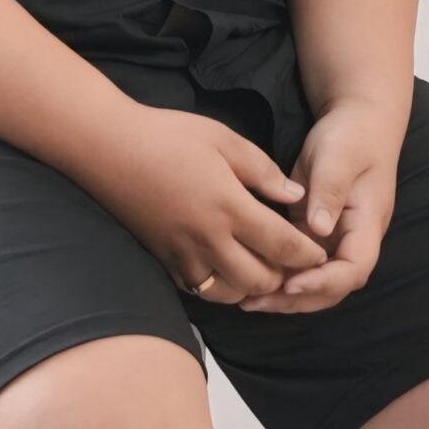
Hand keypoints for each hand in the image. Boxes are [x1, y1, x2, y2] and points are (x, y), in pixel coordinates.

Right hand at [72, 102, 329, 305]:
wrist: (107, 147)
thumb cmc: (167, 135)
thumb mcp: (223, 139)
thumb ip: (263, 170)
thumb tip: (295, 195)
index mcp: (229, 206)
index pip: (282, 245)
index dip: (308, 255)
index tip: (321, 253)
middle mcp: (208, 239)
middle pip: (260, 280)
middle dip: (284, 275)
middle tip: (292, 261)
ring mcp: (183, 254)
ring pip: (231, 293)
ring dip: (252, 285)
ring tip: (261, 266)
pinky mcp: (164, 260)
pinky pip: (201, 290)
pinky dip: (221, 287)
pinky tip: (227, 268)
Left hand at [237, 94, 403, 313]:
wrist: (357, 121)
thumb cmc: (351, 135)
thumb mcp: (339, 156)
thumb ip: (330, 191)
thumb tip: (319, 229)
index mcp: (367, 224)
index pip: (353, 269)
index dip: (323, 282)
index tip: (290, 284)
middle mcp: (352, 239)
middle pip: (333, 287)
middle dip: (298, 300)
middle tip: (256, 302)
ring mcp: (333, 238)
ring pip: (314, 281)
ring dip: (285, 295)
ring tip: (247, 300)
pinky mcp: (314, 231)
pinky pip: (300, 263)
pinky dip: (279, 275)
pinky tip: (250, 279)